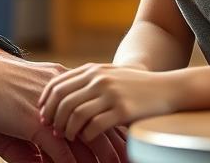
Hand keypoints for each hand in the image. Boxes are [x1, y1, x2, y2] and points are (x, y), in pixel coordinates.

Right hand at [0, 54, 127, 161]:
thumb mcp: (16, 111)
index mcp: (59, 83)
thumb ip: (33, 137)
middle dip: (117, 143)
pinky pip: (63, 151)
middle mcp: (62, 93)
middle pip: (99, 121)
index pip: (94, 106)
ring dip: (103, 159)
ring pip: (88, 138)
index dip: (111, 124)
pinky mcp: (36, 123)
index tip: (126, 139)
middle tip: (132, 159)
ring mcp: (52, 109)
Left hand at [38, 63, 181, 142]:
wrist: (167, 89)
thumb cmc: (134, 85)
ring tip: (67, 136)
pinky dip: (85, 135)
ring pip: (75, 114)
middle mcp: (99, 79)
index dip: (45, 101)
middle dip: (53, 118)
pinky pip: (94, 126)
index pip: (57, 84)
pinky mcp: (123, 110)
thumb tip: (60, 95)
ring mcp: (111, 94)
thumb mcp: (109, 74)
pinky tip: (86, 138)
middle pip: (63, 100)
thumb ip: (88, 80)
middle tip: (52, 130)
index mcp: (92, 70)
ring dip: (67, 129)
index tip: (42, 115)